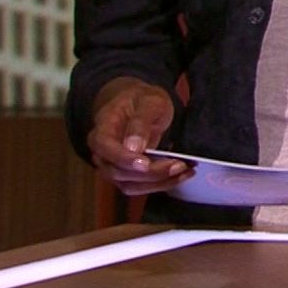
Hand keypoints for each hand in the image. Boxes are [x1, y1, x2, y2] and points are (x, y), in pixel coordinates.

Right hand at [86, 77, 189, 195]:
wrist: (137, 104)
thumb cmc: (141, 100)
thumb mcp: (149, 101)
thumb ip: (140, 122)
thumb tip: (133, 148)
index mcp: (102, 129)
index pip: (106, 148)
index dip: (124, 159)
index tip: (146, 164)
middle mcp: (102, 153)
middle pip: (118, 172)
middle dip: (150, 173)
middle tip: (179, 165)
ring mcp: (112, 166)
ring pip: (129, 185)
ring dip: (158, 183)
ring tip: (185, 172)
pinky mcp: (125, 175)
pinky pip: (139, 187)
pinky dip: (160, 184)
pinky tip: (180, 176)